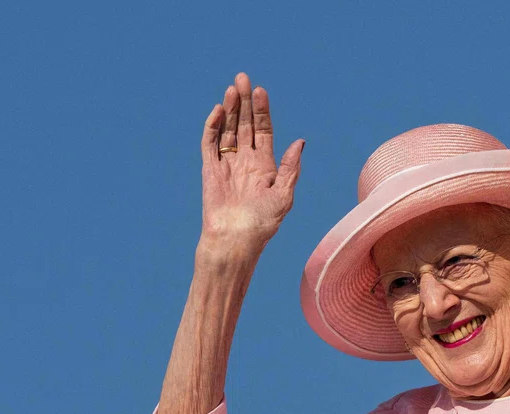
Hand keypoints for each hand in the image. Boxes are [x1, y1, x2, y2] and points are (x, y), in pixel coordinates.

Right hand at [200, 72, 304, 252]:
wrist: (236, 240)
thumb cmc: (262, 224)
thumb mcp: (284, 195)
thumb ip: (291, 168)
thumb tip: (300, 141)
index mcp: (265, 165)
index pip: (263, 130)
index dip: (262, 110)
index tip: (261, 91)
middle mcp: (245, 161)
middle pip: (244, 124)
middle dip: (244, 102)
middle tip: (242, 78)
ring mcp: (226, 164)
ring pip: (227, 129)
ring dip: (230, 109)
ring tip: (232, 88)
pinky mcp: (210, 170)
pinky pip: (209, 143)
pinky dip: (212, 127)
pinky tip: (219, 110)